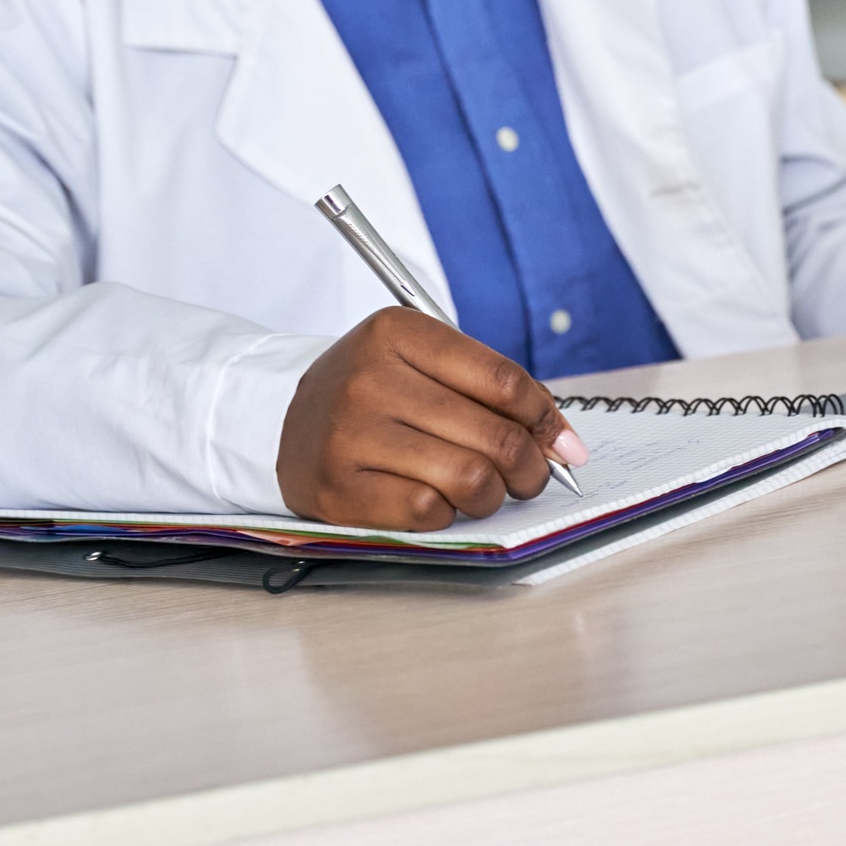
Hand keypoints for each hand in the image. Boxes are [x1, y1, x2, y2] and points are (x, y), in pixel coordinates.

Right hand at [278, 307, 589, 530]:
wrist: (280, 422)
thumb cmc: (372, 394)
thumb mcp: (421, 363)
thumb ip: (491, 391)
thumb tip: (564, 444)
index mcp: (397, 332)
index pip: (503, 380)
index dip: (546, 418)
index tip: (562, 443)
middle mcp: (370, 378)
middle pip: (494, 434)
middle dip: (530, 466)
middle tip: (530, 476)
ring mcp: (350, 433)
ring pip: (469, 478)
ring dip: (491, 494)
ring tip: (482, 489)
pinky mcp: (337, 488)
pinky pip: (427, 512)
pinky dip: (446, 514)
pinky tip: (434, 500)